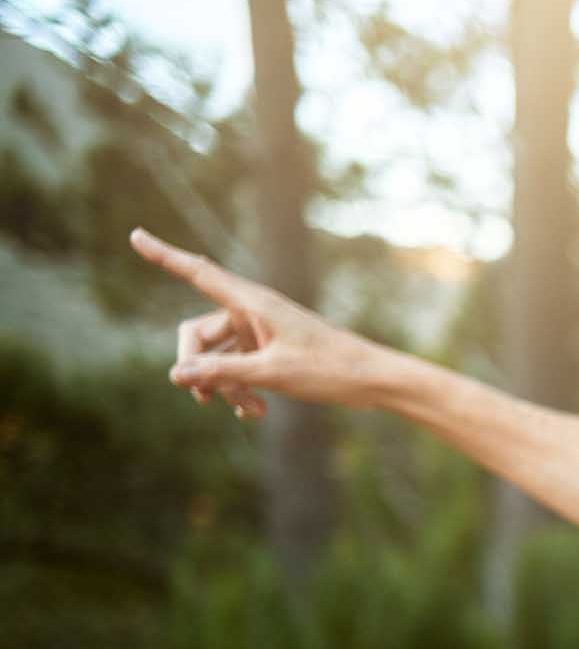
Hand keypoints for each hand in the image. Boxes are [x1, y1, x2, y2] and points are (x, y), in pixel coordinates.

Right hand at [129, 229, 386, 417]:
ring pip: (219, 356)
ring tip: (250, 411)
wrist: (372, 380)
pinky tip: (254, 412)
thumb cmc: (329, 369)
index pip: (198, 274)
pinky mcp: (270, 349)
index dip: (164, 256)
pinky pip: (238, 366)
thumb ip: (222, 373)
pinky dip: (241, 387)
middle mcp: (252, 312)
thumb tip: (175, 374)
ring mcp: (260, 331)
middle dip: (198, 366)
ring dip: (225, 385)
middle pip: (198, 332)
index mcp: (253, 303)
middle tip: (203, 400)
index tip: (135, 236)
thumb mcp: (271, 373)